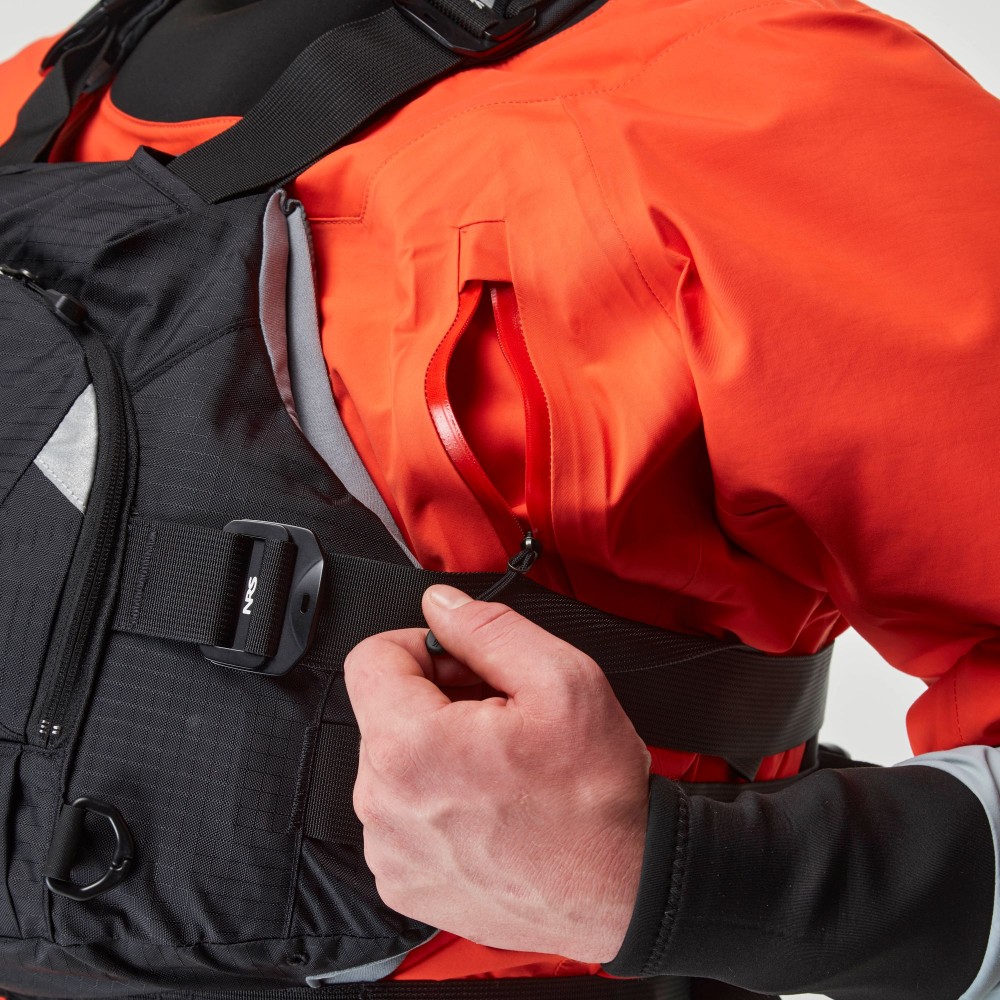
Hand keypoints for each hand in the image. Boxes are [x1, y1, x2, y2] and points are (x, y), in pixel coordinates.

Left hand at [343, 585, 651, 962]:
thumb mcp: (562, 680)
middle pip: (383, 712)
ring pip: (392, 764)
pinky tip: (490, 807)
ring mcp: (390, 852)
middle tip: (500, 715)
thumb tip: (441, 605)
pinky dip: (436, 803)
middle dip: (436, 699)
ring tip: (500, 767)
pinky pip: (401, 817)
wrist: (624, 890)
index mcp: (409, 746)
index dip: (423, 646)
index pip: (370, 657)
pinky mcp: (404, 884)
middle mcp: (383, 805)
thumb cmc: (596, 798)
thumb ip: (487, 629)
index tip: (463, 663)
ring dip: (436, 752)